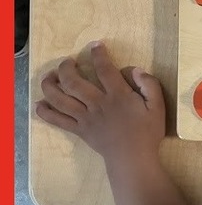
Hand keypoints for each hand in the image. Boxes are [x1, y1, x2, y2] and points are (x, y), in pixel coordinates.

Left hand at [35, 41, 164, 166]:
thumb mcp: (158, 107)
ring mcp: (85, 118)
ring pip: (60, 99)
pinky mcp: (78, 130)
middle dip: (66, 67)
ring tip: (51, 76)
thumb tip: (135, 69)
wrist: (133, 158)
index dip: (98, 55)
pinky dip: (45, 112)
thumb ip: (149, 85)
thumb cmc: (147, 132)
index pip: (104, 69)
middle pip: (74, 82)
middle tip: (68, 61)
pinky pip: (57, 120)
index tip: (95, 45)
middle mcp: (97, 104)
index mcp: (118, 96)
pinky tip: (40, 104)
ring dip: (50, 85)